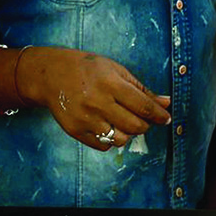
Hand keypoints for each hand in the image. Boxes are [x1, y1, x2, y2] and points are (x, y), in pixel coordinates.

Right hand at [15, 46, 171, 150]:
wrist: (49, 75)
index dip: (160, 115)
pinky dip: (110, 139)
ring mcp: (85, 119)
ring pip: (121, 140)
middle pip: (135, 126)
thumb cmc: (86, 69)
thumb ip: (140, 89)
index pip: (144, 106)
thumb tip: (166, 103)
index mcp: (110, 83)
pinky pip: (103, 146)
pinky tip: (106, 125)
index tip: (166, 118)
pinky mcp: (75, 131)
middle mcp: (98, 102)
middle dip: (144, 125)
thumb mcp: (114, 70)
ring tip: (121, 121)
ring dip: (127, 133)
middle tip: (142, 118)